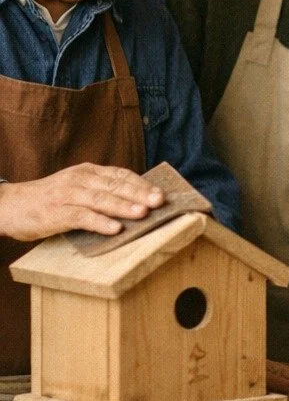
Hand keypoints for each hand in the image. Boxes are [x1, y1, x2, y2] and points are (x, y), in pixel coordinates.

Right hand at [0, 164, 164, 240]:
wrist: (9, 205)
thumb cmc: (49, 199)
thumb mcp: (76, 187)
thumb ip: (101, 190)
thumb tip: (136, 200)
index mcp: (87, 172)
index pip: (121, 175)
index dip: (142, 184)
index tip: (161, 193)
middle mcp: (79, 179)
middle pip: (115, 185)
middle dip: (140, 194)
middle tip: (160, 202)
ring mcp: (67, 195)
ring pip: (101, 199)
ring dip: (124, 206)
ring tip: (143, 213)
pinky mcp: (56, 213)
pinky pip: (82, 217)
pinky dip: (100, 222)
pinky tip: (115, 228)